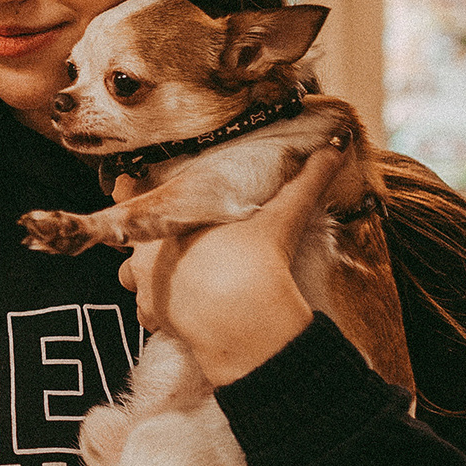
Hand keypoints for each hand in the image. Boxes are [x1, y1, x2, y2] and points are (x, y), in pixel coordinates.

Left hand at [119, 139, 346, 384]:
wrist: (243, 315)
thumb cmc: (256, 259)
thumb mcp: (285, 213)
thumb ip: (308, 179)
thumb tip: (336, 147)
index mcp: (168, 218)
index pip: (131, 194)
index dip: (131, 190)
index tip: (129, 186)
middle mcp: (145, 251)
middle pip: (130, 240)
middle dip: (149, 241)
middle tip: (174, 243)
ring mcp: (146, 286)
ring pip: (132, 278)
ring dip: (148, 277)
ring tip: (176, 277)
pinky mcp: (153, 318)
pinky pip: (146, 314)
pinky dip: (159, 313)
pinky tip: (182, 309)